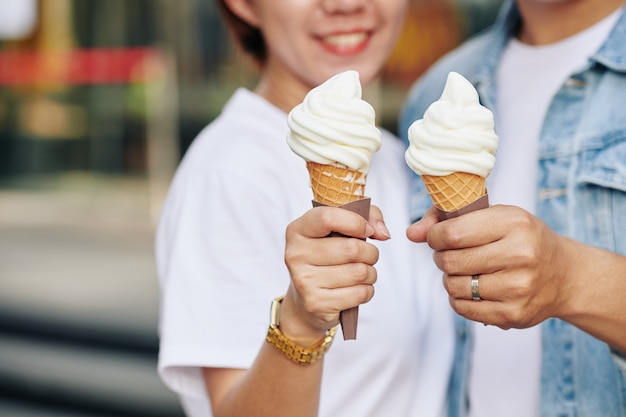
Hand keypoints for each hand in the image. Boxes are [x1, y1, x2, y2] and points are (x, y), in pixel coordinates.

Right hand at [281, 205, 388, 342]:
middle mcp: (296, 255)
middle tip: (367, 256)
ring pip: (359, 272)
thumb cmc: (328, 257)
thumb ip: (367, 216)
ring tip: (361, 273)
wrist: (305, 300)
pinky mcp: (316, 304)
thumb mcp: (340, 229)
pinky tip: (355, 289)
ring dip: (370, 273)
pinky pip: (360, 293)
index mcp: (297, 230)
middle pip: (351, 248)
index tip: (368, 230)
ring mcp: (304, 281)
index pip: (327, 217)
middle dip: (370, 253)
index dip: (355, 222)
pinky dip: (367, 291)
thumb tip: (383, 233)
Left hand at [410, 204, 572, 329]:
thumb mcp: (493, 217)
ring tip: (465, 271)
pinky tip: (473, 289)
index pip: (452, 233)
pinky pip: (463, 308)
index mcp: (514, 223)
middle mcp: (520, 255)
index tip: (438, 237)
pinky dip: (459, 298)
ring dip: (450, 278)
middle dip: (441, 257)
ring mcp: (518, 288)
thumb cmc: (520, 239)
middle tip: (451, 255)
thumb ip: (446, 219)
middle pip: (450, 261)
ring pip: (453, 285)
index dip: (435, 236)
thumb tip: (411, 233)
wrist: (564, 275)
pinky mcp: (513, 314)